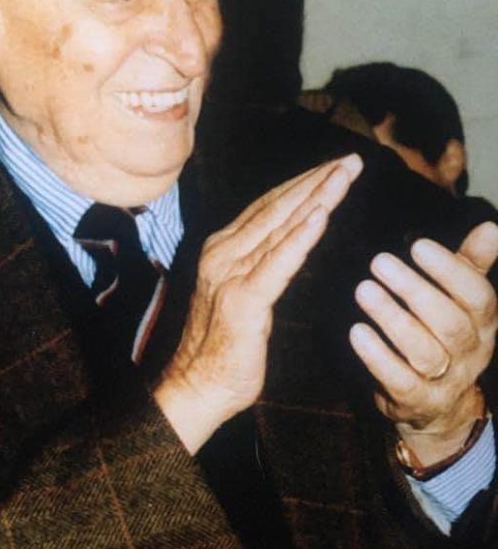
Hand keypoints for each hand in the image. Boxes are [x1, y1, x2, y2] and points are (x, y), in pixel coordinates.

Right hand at [155, 153, 362, 452]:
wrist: (196, 389)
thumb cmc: (223, 349)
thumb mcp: (243, 296)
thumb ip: (262, 267)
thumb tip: (290, 246)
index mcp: (223, 249)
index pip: (269, 207)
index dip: (303, 184)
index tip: (334, 168)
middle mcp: (223, 253)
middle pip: (277, 207)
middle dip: (317, 180)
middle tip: (352, 160)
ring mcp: (231, 274)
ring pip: (281, 226)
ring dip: (316, 197)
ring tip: (344, 174)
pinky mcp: (244, 300)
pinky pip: (278, 262)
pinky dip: (301, 236)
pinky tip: (321, 215)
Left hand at [350, 221, 497, 465]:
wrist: (437, 405)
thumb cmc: (442, 335)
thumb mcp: (460, 300)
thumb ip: (471, 264)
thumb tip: (491, 226)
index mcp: (484, 324)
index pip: (478, 296)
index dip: (450, 270)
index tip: (417, 245)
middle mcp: (471, 353)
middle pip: (450, 324)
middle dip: (414, 290)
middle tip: (379, 261)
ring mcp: (446, 382)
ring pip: (424, 352)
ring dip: (392, 319)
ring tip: (363, 290)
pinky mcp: (417, 402)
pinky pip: (400, 381)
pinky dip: (378, 357)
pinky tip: (356, 331)